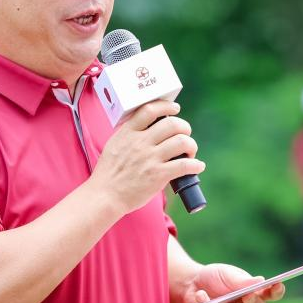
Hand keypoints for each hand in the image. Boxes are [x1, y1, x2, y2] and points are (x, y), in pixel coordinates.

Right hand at [89, 100, 204, 215]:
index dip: (166, 106)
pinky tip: (197, 167)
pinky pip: (185, 165)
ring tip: (190, 153)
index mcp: (128, 133)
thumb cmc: (108, 174)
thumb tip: (148, 128)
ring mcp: (150, 158)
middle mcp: (140, 143)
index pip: (150, 110)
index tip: (175, 108)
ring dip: (191, 145)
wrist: (105, 196)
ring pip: (182, 141)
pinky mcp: (158, 175)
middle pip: (172, 124)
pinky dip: (196, 165)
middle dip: (184, 128)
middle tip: (185, 136)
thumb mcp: (114, 145)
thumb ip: (129, 135)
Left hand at [176, 263, 285, 302]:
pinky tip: (202, 297)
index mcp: (254, 292)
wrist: (191, 284)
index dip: (276, 291)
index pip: (270, 294)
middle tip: (248, 296)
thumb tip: (260, 281)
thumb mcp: (227, 274)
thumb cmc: (215, 277)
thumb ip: (241, 281)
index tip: (278, 284)